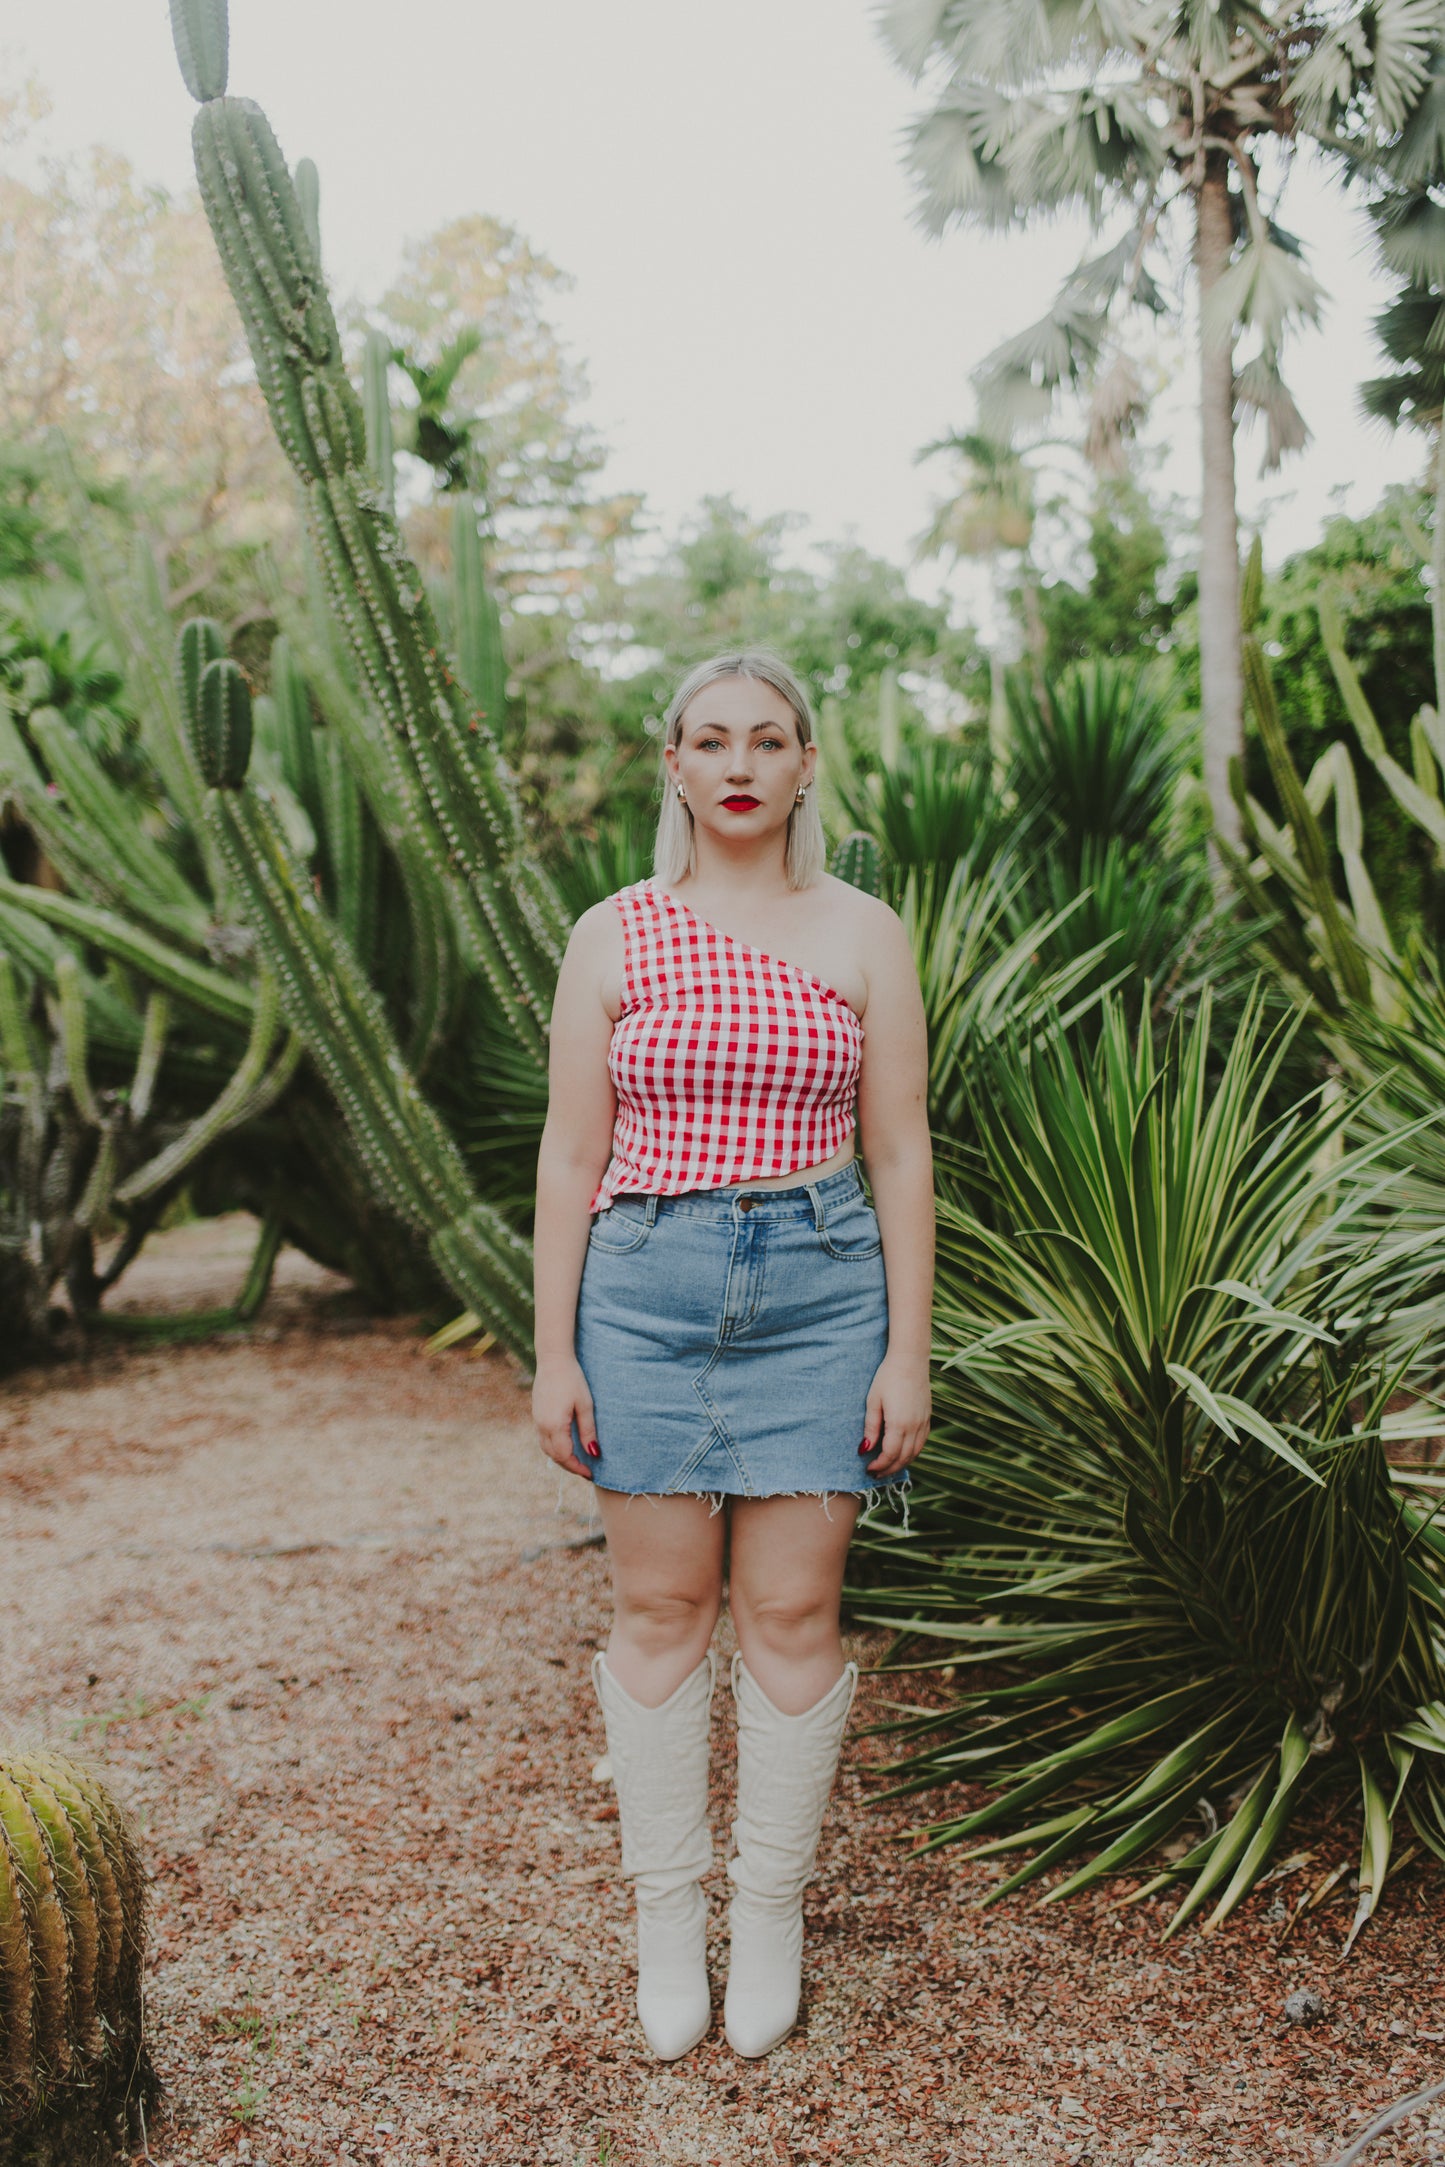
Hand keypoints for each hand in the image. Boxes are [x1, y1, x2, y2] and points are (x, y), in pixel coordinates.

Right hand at [533, 1357, 599, 1481]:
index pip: (564, 1456)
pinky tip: (566, 1444)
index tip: (590, 1473)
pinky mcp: (536, 1414)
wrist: (553, 1359)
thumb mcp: (585, 1405)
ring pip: (546, 1448)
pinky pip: (543, 1438)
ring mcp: (536, 1420)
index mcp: (554, 1425)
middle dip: (569, 1465)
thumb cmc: (573, 1379)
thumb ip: (588, 1431)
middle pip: (553, 1456)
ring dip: (560, 1457)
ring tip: (577, 1460)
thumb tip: (593, 1453)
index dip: (577, 1468)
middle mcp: (542, 1425)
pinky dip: (554, 1446)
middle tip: (585, 1470)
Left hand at [860, 1352, 930, 1478]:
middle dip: (889, 1469)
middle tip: (876, 1474)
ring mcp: (923, 1422)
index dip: (879, 1465)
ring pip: (915, 1452)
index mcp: (899, 1423)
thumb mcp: (873, 1401)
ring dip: (901, 1464)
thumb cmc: (887, 1377)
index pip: (890, 1454)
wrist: (910, 1360)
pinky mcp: (928, 1417)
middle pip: (903, 1458)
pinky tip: (903, 1453)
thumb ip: (871, 1427)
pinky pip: (922, 1442)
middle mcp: (914, 1426)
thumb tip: (864, 1449)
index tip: (868, 1468)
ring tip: (888, 1468)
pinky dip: (912, 1453)